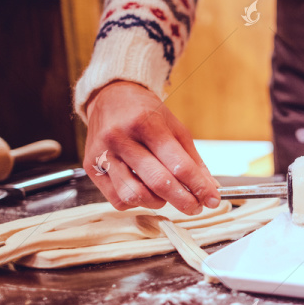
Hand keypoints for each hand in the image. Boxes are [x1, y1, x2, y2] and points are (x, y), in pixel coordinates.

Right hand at [84, 81, 220, 213]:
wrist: (110, 97)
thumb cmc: (146, 113)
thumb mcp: (175, 127)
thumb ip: (192, 159)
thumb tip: (209, 187)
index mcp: (146, 123)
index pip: (179, 164)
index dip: (199, 186)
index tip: (212, 199)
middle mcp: (121, 138)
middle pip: (158, 182)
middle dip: (183, 200)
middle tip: (195, 207)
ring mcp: (103, 154)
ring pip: (135, 195)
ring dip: (157, 202)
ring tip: (166, 195)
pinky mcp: (91, 168)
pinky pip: (117, 199)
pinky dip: (137, 202)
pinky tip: (145, 191)